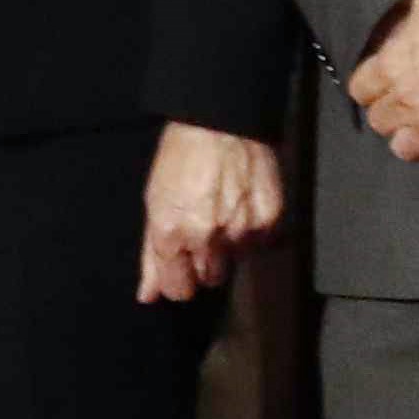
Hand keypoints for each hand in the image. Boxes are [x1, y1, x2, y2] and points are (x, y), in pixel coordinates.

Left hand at [137, 123, 287, 302]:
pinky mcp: (271, 219)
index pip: (178, 289)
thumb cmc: (181, 158)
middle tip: (203, 234)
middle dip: (205, 263)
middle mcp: (208, 238)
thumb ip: (152, 256)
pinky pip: (262, 243)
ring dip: (231, 247)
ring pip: (237, 262)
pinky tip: (244, 207)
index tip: (181, 271)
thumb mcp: (154, 204)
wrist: (222, 123)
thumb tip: (148, 295)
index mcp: (172, 235)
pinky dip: (255, 232)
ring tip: (225, 214)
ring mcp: (242, 230)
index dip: (178, 282)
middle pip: (210, 279)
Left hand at [347, 0, 418, 192]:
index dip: (374, 89)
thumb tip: (402, 23)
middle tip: (412, 110)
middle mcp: (404, 96)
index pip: (360, 89)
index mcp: (392, 61)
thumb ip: (408, 17)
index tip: (387, 86)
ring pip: (403, 149)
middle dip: (394, 116)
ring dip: (415, 143)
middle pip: (380, 122)